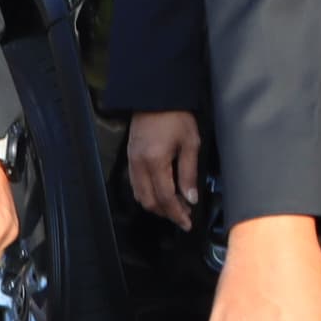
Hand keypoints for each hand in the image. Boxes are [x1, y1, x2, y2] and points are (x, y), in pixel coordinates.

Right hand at [122, 109, 202, 229]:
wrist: (156, 97)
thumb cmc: (177, 117)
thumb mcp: (190, 144)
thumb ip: (189, 173)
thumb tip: (190, 198)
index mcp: (155, 162)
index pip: (165, 198)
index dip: (177, 214)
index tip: (188, 223)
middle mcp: (139, 165)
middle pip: (149, 201)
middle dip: (166, 213)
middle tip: (184, 216)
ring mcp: (131, 162)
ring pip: (140, 195)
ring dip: (156, 205)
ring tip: (175, 206)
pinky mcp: (130, 158)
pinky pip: (135, 185)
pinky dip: (148, 194)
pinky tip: (161, 192)